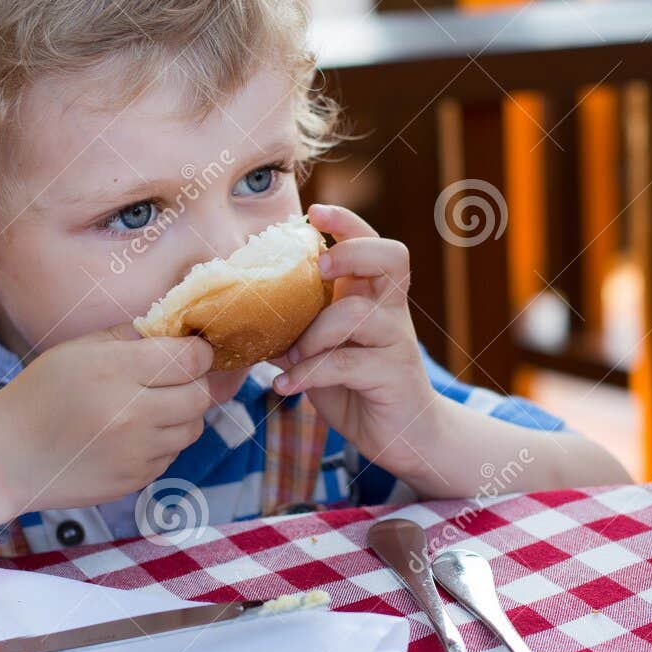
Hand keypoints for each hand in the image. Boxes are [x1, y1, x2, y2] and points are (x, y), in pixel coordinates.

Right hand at [0, 322, 215, 510]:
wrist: (8, 456)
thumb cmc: (42, 393)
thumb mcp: (79, 349)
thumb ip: (131, 337)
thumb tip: (179, 334)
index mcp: (116, 372)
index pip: (191, 359)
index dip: (197, 352)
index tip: (189, 351)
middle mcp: (132, 416)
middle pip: (200, 396)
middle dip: (193, 383)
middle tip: (170, 378)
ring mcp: (136, 453)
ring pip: (192, 428)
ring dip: (180, 415)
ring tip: (148, 407)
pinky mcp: (136, 480)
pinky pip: (172, 455)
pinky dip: (162, 442)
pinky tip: (131, 435)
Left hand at [271, 203, 440, 476]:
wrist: (406, 438)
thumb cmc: (360, 389)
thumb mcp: (323, 354)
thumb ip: (297, 331)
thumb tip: (245, 315)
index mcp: (374, 298)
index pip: (373, 244)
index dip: (348, 223)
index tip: (314, 212)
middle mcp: (391, 313)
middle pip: (390, 258)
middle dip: (350, 253)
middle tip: (318, 268)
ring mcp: (396, 343)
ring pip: (357, 314)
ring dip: (313, 333)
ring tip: (290, 357)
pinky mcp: (394, 377)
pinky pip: (345, 364)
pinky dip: (308, 374)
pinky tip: (286, 387)